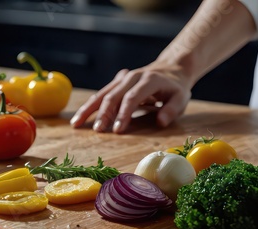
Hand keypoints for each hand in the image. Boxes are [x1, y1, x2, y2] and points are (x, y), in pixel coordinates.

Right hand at [69, 62, 192, 132]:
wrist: (170, 68)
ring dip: (89, 109)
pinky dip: (89, 107)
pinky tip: (79, 119)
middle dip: (104, 114)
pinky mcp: (116, 83)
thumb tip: (160, 122)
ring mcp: (122, 78)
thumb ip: (171, 110)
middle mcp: (132, 77)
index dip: (124, 114)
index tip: (117, 130)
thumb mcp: (181, 98)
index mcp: (148, 80)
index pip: (132, 98)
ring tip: (76, 124)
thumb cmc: (175, 88)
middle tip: (98, 131)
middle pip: (113, 95)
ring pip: (102, 94)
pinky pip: (101, 94)